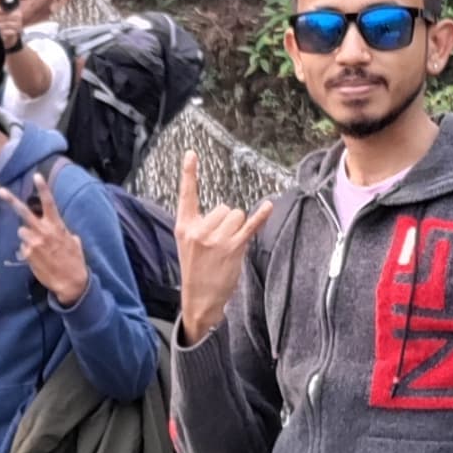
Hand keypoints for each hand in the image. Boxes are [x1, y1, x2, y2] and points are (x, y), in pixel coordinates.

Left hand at [0, 165, 92, 305]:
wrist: (70, 282)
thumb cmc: (75, 261)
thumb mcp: (73, 241)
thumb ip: (63, 232)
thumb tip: (59, 230)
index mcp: (57, 226)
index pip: (49, 203)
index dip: (43, 188)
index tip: (36, 175)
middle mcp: (43, 231)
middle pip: (24, 212)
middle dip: (11, 200)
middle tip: (0, 190)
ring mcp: (33, 243)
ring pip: (21, 231)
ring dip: (27, 235)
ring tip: (38, 245)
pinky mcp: (27, 254)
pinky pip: (23, 247)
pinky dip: (28, 250)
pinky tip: (38, 257)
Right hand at [174, 149, 270, 344]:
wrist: (199, 299)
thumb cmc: (196, 271)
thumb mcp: (187, 245)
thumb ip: (198, 225)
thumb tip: (223, 212)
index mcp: (184, 227)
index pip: (186, 195)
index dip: (189, 173)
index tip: (191, 153)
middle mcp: (199, 230)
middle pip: (223, 207)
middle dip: (226, 221)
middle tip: (219, 243)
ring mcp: (216, 239)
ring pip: (236, 215)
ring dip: (238, 228)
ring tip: (228, 247)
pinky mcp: (233, 248)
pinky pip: (250, 226)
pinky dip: (260, 216)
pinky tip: (268, 206)